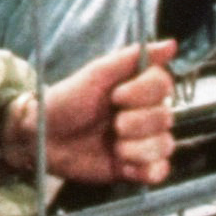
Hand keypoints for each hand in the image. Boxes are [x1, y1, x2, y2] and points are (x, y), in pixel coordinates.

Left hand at [5, 40, 178, 188]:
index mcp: (137, 89)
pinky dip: (143, 169)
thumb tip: (171, 44)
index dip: (143, 93)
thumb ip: (130, 58)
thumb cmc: (66, 102)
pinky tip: (122, 164)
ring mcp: (143, 142)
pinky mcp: (136, 167)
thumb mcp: (94, 75)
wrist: (43, 138)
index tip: (116, 96)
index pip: (164, 85)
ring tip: (114, 146)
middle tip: (112, 124)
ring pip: (165, 145)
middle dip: (135, 123)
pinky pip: (159, 171)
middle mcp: (145, 114)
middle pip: (165, 117)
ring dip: (137, 147)